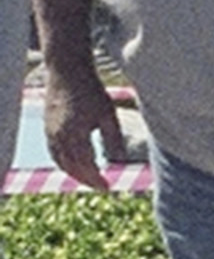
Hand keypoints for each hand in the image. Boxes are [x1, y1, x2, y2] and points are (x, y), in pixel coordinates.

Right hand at [40, 68, 123, 191]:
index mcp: (75, 134)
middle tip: (102, 187)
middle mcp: (59, 136)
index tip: (109, 188)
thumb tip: (120, 162)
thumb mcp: (108, 115)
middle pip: (71, 167)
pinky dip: (65, 163)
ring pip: (60, 162)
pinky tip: (76, 165)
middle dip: (87, 180)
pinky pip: (54, 152)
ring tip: (90, 180)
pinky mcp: (48, 127)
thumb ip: (114, 139)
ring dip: (75, 173)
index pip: (85, 166)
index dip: (96, 179)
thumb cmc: (91, 90)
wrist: (67, 70)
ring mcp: (50, 132)